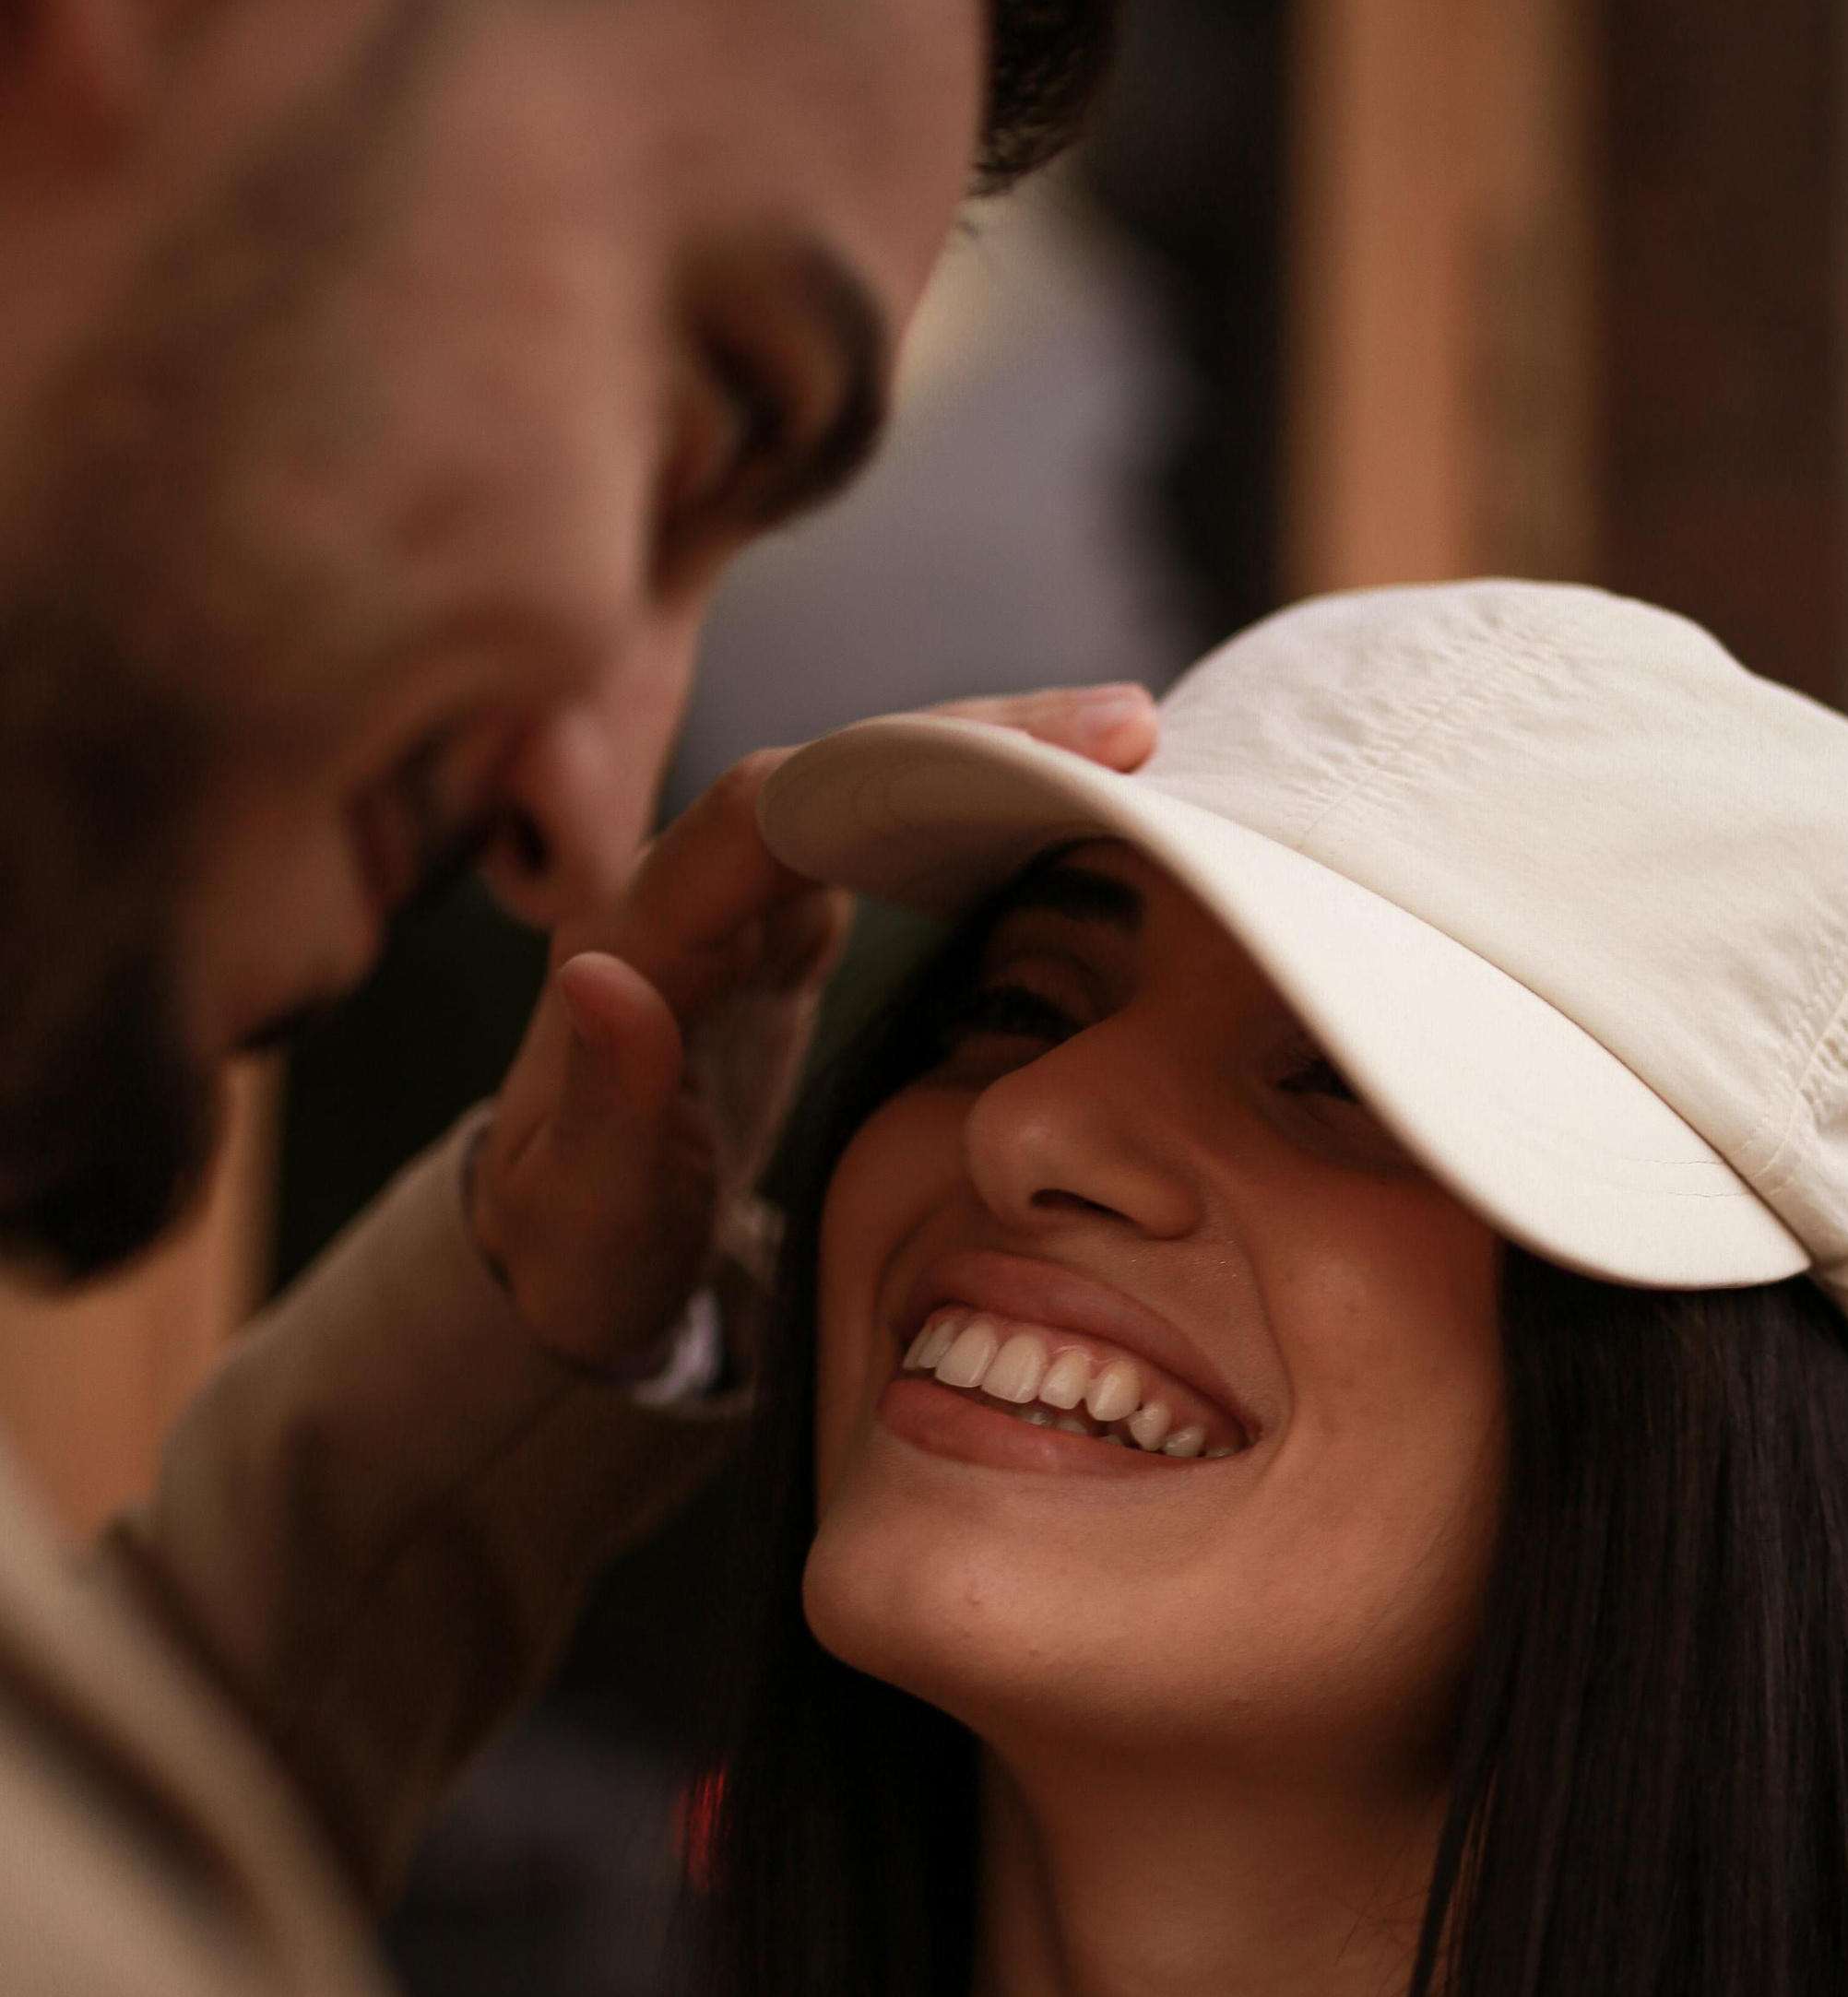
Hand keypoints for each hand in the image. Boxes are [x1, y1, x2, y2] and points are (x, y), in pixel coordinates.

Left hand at [470, 681, 1158, 1369]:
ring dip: (994, 763)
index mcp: (634, 939)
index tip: (1031, 760)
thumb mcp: (582, 1210)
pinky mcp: (785, 934)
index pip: (767, 810)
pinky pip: (888, 847)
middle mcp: (685, 895)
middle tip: (1130, 731)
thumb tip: (602, 974)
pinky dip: (979, 821)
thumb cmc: (571, 1251)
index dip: (895, 765)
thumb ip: (603, 1104)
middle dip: (980, 736)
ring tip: (1135, 754)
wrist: (563, 1265)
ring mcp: (741, 910)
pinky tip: (1070, 816)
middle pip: (837, 772)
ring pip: (872, 795)